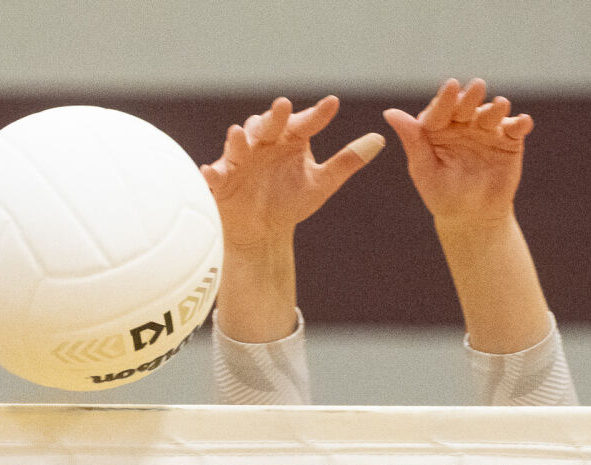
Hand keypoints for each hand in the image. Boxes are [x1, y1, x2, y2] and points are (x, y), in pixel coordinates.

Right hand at [203, 95, 383, 250]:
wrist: (263, 234)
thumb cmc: (290, 202)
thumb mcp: (321, 183)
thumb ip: (346, 161)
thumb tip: (379, 139)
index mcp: (290, 140)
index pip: (305, 122)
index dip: (317, 114)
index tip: (333, 105)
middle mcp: (264, 144)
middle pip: (268, 125)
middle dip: (274, 116)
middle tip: (284, 106)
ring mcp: (241, 161)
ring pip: (239, 144)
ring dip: (239, 139)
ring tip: (240, 134)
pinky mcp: (222, 181)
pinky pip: (214, 176)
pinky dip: (211, 173)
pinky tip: (211, 172)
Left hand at [384, 79, 532, 231]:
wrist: (472, 216)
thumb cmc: (442, 194)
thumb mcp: (424, 170)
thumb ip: (412, 140)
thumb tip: (389, 113)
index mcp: (438, 127)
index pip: (441, 108)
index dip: (446, 98)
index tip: (451, 87)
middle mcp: (463, 123)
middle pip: (467, 104)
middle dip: (472, 96)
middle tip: (477, 88)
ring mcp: (487, 129)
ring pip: (492, 112)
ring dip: (496, 108)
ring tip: (498, 106)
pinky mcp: (509, 139)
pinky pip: (516, 128)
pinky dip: (520, 123)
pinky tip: (522, 123)